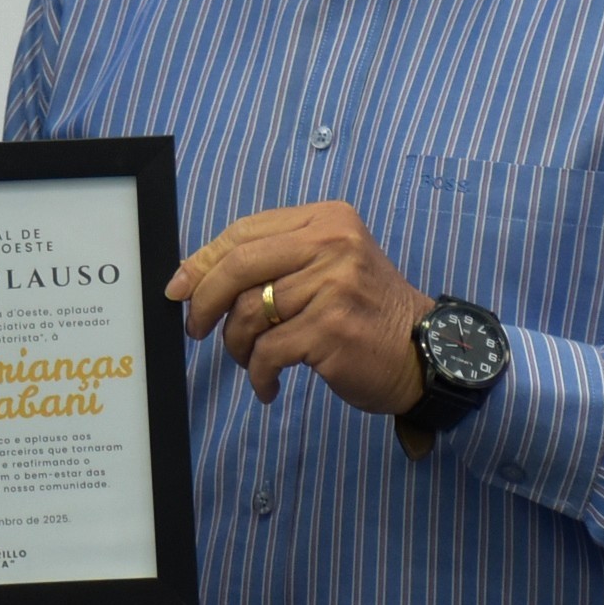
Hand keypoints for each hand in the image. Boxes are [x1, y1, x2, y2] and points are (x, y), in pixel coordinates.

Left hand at [164, 200, 435, 414]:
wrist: (424, 352)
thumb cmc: (365, 312)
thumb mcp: (327, 267)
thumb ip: (274, 262)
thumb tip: (194, 278)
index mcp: (325, 219)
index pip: (244, 232)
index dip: (203, 260)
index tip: (178, 288)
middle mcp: (331, 243)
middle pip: (239, 266)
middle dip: (205, 301)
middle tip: (196, 329)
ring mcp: (333, 285)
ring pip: (249, 313)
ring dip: (238, 346)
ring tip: (251, 361)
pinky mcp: (331, 328)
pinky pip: (268, 351)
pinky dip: (259, 374)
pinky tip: (268, 385)